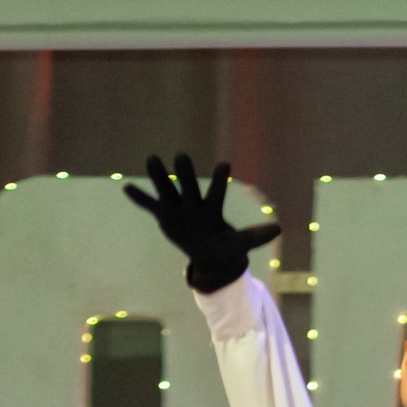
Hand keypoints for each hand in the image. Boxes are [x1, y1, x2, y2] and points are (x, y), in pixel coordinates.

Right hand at [124, 153, 278, 293]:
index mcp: (212, 210)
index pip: (216, 194)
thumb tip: (279, 229)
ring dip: (160, 176)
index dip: (220, 180)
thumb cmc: (225, 245)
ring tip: (152, 158)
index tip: (225, 163)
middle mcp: (194, 205)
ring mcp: (178, 208)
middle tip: (182, 155)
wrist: (208, 252)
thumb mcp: (241, 243)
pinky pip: (151, 206)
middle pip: (189, 186)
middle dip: (185, 173)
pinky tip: (126, 187)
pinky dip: (140, 198)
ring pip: (168, 190)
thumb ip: (256, 236)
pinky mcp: (165, 216)